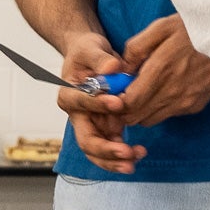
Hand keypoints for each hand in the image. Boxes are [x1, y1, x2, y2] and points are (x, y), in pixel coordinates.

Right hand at [56, 31, 142, 172]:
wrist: (91, 57)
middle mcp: (78, 115)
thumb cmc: (88, 51)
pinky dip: (123, 154)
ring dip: (114, 160)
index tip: (117, 103)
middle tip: (126, 152)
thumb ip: (101, 58)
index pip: (79, 103)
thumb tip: (112, 68)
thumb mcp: (91, 47)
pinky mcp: (106, 127)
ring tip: (134, 161)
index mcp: (69, 94)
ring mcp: (92, 124)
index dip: (96, 104)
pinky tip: (140, 153)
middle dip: (105, 149)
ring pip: (98, 151)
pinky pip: (112, 147)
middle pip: (86, 140)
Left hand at [117, 15, 209, 127]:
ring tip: (142, 91)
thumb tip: (120, 70)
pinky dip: (160, 107)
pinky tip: (164, 88)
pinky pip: (169, 114)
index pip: (127, 104)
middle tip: (123, 94)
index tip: (113, 91)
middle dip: (124, 109)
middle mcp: (173, 92)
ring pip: (151, 119)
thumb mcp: (160, 28)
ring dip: (141, 110)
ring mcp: (186, 101)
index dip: (114, 102)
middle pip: (136, 117)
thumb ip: (135, 49)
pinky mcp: (196, 105)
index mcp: (160, 70)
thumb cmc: (194, 28)